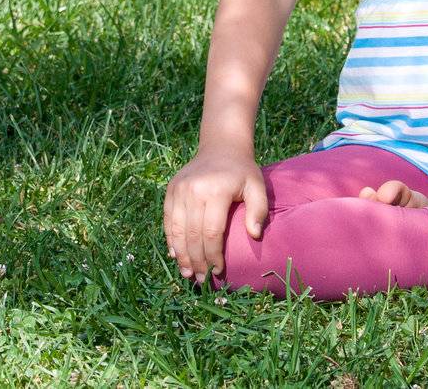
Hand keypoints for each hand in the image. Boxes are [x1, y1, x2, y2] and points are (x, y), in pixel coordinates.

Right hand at [162, 149, 268, 285]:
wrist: (221, 147)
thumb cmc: (242, 171)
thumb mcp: (257, 186)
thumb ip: (259, 210)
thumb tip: (254, 235)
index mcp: (215, 191)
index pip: (211, 232)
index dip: (213, 255)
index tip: (218, 271)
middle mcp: (193, 190)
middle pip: (192, 235)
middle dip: (197, 261)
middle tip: (201, 280)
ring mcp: (179, 190)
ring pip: (177, 230)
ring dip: (181, 255)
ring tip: (187, 273)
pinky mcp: (171, 190)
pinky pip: (168, 220)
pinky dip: (171, 239)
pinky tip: (175, 255)